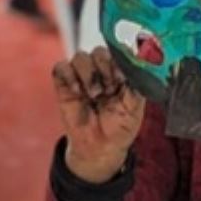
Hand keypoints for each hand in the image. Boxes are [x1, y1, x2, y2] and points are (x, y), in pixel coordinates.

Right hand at [52, 48, 145, 183]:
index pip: (118, 53)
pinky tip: (77, 92)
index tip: (121, 78)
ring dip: (88, 74)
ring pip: (80, 56)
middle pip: (99, 51)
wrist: (100, 148)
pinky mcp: (64, 84)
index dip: (119, 61)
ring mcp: (81, 76)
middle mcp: (101, 71)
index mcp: (119, 73)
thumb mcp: (134, 109)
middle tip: (108, 89)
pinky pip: (61, 67)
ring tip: (94, 95)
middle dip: (104, 68)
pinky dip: (69, 76)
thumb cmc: (119, 127)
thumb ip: (137, 87)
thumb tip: (140, 67)